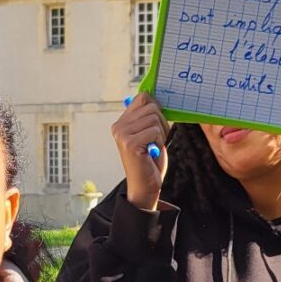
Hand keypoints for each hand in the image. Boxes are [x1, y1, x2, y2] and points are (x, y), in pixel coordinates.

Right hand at [113, 94, 169, 212]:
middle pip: (151, 106)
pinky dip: (159, 141)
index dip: (156, 108)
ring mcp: (122, 134)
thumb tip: (153, 96)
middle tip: (156, 140)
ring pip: (154, 118)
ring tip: (153, 146)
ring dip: (161, 133)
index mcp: (121, 122)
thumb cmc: (150, 160)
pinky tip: (152, 152)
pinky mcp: (130, 143)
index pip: (143, 97)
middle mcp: (118, 126)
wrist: (145, 185)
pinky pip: (155, 130)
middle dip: (161, 122)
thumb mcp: (148, 134)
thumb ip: (147, 116)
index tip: (157, 123)